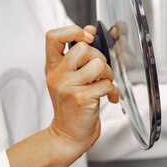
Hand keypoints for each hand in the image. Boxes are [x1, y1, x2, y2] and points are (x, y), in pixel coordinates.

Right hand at [45, 25, 119, 157]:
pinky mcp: (81, 99)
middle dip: (100, 58)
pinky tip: (110, 98)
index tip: (88, 38)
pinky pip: (107, 84)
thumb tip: (90, 31)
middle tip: (100, 74)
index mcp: (53, 67)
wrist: (68, 135)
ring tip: (104, 85)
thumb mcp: (69, 78)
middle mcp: (58, 75)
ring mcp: (68, 87)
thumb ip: (78, 56)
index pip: (53, 36)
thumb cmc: (72, 106)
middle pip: (84, 48)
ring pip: (98, 64)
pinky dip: (113, 91)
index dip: (73, 31)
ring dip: (108, 74)